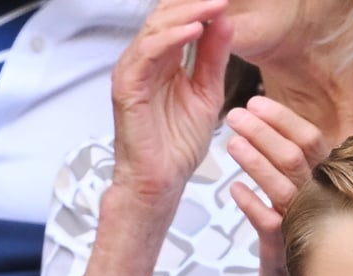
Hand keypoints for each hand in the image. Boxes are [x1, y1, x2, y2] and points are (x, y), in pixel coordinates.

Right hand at [110, 0, 232, 223]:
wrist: (162, 180)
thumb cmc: (178, 144)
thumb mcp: (208, 93)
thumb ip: (214, 58)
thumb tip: (225, 22)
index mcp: (164, 60)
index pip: (180, 19)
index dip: (202, 5)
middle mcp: (146, 60)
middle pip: (166, 16)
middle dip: (195, 2)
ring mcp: (134, 71)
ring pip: (157, 28)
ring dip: (188, 13)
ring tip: (215, 5)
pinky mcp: (127, 86)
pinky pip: (148, 53)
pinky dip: (172, 39)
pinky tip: (195, 30)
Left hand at [225, 97, 330, 275]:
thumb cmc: (302, 233)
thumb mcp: (303, 191)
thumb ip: (295, 159)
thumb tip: (267, 119)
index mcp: (327, 179)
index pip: (311, 139)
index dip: (283, 119)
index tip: (255, 102)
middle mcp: (320, 198)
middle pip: (296, 157)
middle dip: (263, 132)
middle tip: (234, 116)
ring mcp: (306, 224)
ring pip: (283, 186)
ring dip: (255, 162)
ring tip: (230, 144)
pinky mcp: (287, 250)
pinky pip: (268, 223)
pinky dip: (250, 203)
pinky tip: (233, 189)